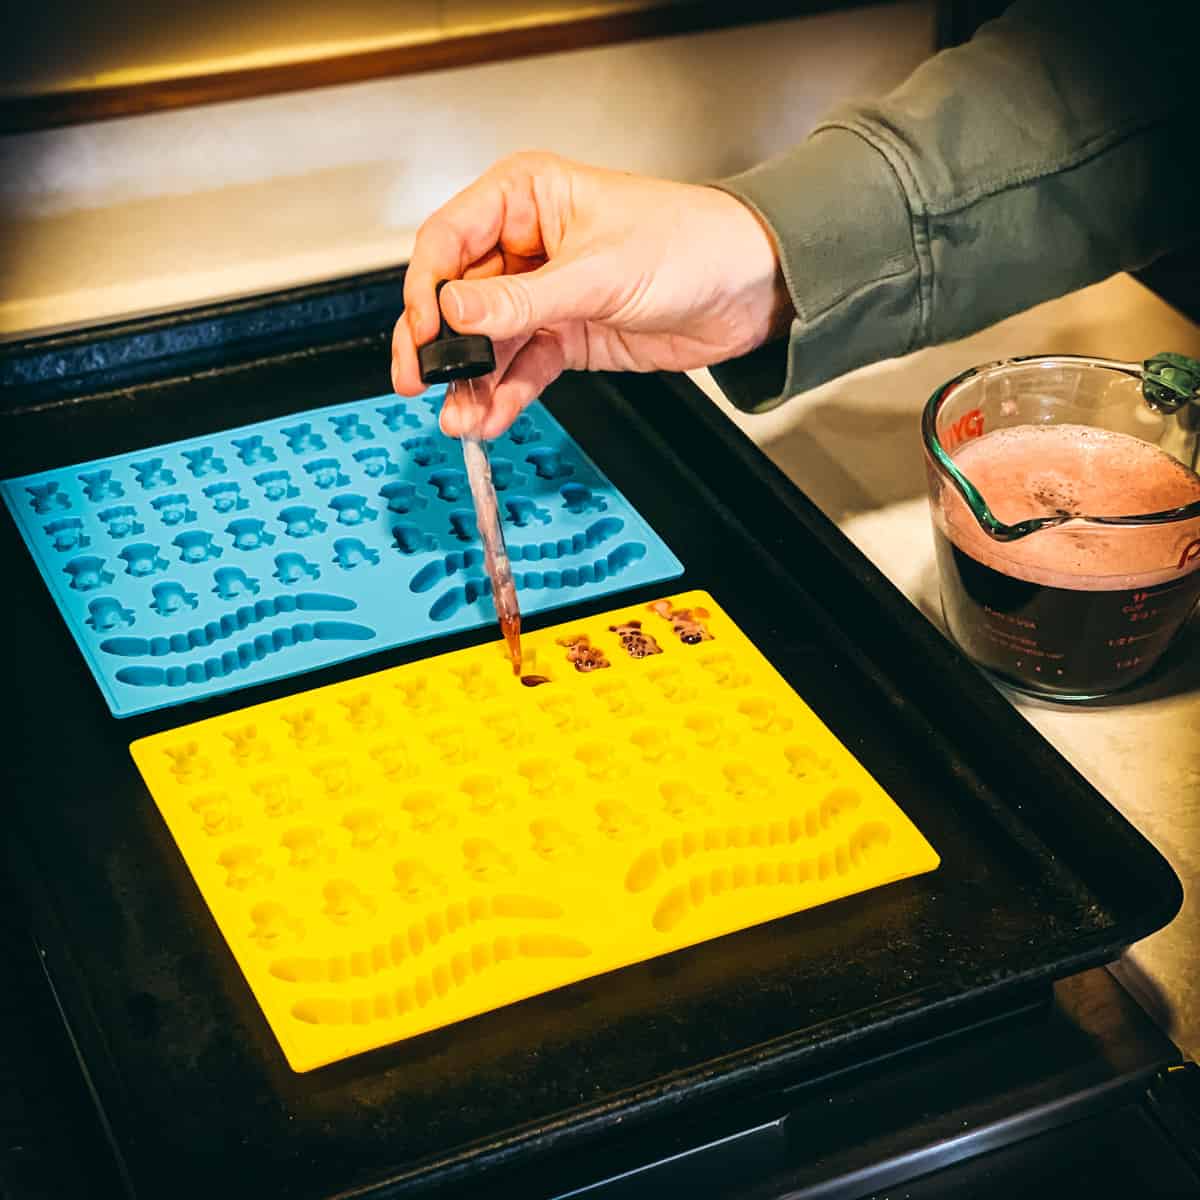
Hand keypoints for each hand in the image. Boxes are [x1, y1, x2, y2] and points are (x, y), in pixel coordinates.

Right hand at [391, 151, 791, 438]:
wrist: (750, 289)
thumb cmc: (692, 243)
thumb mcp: (598, 271)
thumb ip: (521, 299)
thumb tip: (457, 313)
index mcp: (527, 198)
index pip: (449, 241)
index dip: (429, 290)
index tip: (425, 333)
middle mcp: (527, 244)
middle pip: (458, 297)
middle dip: (440, 344)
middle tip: (419, 381)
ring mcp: (544, 294)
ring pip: (487, 342)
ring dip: (471, 382)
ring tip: (460, 416)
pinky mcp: (565, 335)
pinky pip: (521, 368)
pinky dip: (504, 394)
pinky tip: (488, 415)